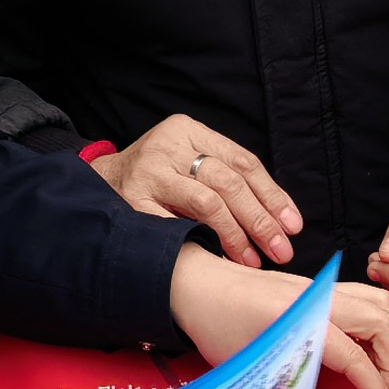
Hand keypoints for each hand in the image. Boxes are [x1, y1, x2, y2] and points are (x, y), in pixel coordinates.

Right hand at [94, 118, 299, 266]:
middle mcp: (168, 145)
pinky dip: (202, 241)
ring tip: (252, 259)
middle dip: (260, 219)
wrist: (95, 184)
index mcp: (188, 129)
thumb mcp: (186, 161)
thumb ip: (224, 177)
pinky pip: (176, 225)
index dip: (272, 195)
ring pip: (207, 202)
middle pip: (229, 181)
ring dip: (236, 235)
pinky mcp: (134, 201)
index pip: (243, 161)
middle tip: (281, 249)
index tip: (293, 225)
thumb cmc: (155, 178)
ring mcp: (149, 172)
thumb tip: (278, 218)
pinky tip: (219, 257)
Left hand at [166, 249, 388, 388]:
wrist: (194, 283)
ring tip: (375, 370)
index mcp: (300, 318)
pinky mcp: (316, 286)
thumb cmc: (213, 323)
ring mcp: (319, 287)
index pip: (354, 356)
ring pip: (377, 301)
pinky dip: (373, 322)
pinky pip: (362, 296)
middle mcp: (317, 297)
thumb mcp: (247, 368)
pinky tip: (359, 348)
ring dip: (386, 338)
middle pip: (380, 321)